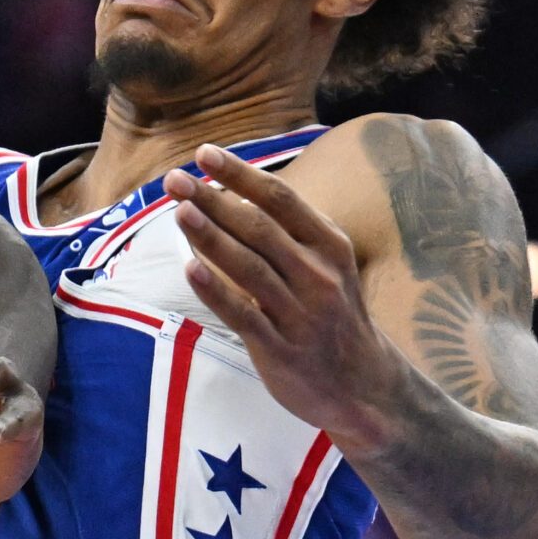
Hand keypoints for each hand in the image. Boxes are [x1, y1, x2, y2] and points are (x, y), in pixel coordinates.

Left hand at [171, 144, 409, 444]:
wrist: (363, 385)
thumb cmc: (332, 315)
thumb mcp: (328, 265)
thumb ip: (287, 234)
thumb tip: (229, 194)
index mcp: (329, 246)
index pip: (281, 199)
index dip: (241, 174)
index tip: (205, 153)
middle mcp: (318, 275)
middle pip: (258, 227)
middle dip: (213, 200)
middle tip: (174, 179)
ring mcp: (300, 313)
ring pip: (249, 267)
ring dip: (211, 236)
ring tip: (179, 210)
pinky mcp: (281, 349)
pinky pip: (243, 314)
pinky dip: (216, 290)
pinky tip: (190, 268)